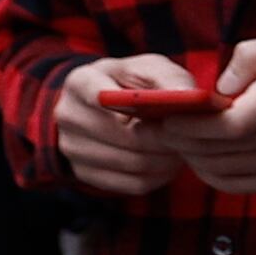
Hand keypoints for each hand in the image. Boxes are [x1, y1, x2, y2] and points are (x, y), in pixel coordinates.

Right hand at [53, 56, 197, 195]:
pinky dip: (159, 176)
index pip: (101, 96)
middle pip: (125, 136)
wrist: (110, 108)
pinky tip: (167, 162)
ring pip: (133, 163)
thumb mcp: (151, 70)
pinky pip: (133, 184)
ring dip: (166, 159)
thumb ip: (168, 78)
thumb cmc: (135, 84)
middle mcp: (68, 115)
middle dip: (164, 138)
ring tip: (180, 147)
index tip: (161, 112)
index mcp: (81, 81)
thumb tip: (187, 95)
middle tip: (187, 136)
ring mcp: (72, 147)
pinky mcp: (84, 173)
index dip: (137, 108)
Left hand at [160, 37, 255, 196]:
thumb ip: (252, 55)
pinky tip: (204, 160)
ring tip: (179, 142)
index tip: (164, 116)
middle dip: (177, 140)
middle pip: (213, 150)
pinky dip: (212, 175)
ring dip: (191, 158)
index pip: (220, 126)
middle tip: (157, 129)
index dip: (184, 125)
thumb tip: (219, 85)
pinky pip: (237, 185)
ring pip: (220, 171)